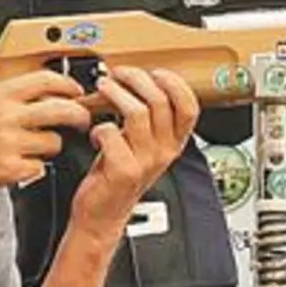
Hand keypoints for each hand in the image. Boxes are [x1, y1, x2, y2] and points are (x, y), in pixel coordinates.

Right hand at [0, 70, 90, 208]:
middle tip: (81, 120)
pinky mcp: (9, 169)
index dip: (67, 85)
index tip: (75, 91)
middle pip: (62, 109)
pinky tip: (21, 165)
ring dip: (52, 146)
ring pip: (54, 142)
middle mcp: (6, 117)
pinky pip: (39, 168)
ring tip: (38, 148)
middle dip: (78, 115)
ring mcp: (9, 144)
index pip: (45, 80)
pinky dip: (35, 169)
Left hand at [69, 66, 200, 233]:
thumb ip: (149, 119)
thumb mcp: (144, 145)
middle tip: (117, 74)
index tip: (155, 73)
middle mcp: (164, 152)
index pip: (189, 107)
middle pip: (160, 101)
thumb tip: (138, 81)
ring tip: (103, 89)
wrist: (103, 214)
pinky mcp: (124, 170)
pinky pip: (111, 133)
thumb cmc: (118, 174)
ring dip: (115, 93)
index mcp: (174, 143)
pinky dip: (98, 127)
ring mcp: (146, 162)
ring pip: (136, 111)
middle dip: (136, 78)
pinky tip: (96, 134)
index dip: (175, 84)